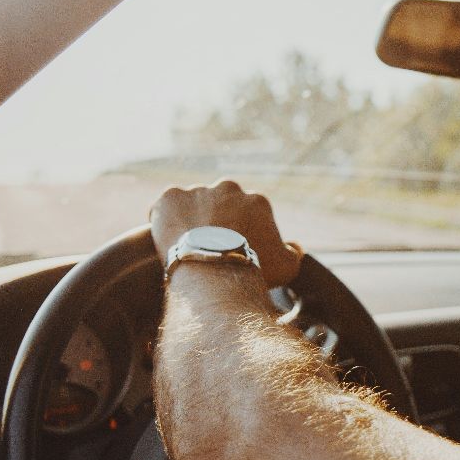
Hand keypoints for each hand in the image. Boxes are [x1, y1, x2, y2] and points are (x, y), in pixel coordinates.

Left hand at [150, 180, 303, 287]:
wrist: (215, 271)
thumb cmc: (254, 270)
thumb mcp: (287, 266)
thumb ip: (294, 253)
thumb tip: (294, 246)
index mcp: (257, 201)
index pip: (248, 213)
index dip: (240, 232)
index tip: (232, 250)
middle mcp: (229, 188)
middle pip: (220, 204)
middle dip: (216, 220)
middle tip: (209, 248)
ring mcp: (198, 190)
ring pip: (192, 205)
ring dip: (190, 220)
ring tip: (187, 247)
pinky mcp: (171, 197)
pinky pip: (165, 208)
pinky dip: (165, 221)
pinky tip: (168, 241)